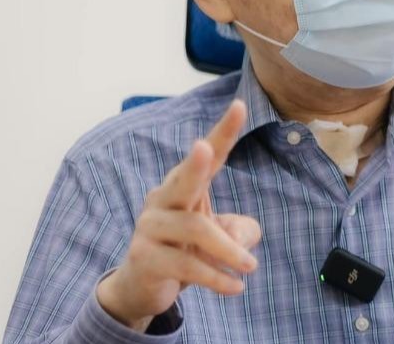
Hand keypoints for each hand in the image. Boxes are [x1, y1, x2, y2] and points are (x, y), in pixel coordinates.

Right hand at [96, 99, 261, 331]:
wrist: (143, 286)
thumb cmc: (186, 250)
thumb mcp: (220, 237)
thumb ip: (240, 231)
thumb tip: (243, 241)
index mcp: (183, 186)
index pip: (208, 156)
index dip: (223, 133)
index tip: (241, 106)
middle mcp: (163, 200)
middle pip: (183, 178)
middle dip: (196, 162)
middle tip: (207, 148)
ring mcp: (150, 228)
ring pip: (197, 230)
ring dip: (229, 251)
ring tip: (251, 266)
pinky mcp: (146, 257)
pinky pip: (188, 265)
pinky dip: (216, 277)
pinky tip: (235, 286)